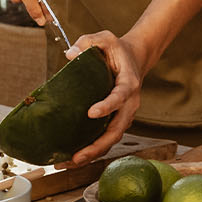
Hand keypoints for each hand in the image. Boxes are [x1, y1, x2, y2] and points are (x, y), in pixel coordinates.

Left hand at [62, 30, 148, 164]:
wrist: (134, 58)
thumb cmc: (116, 49)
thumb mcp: (105, 38)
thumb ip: (88, 42)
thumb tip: (70, 54)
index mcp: (129, 83)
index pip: (120, 96)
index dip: (108, 106)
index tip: (91, 113)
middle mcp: (129, 103)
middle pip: (117, 130)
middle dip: (97, 145)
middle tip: (77, 156)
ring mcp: (123, 115)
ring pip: (111, 139)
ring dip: (92, 154)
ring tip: (67, 163)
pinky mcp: (115, 121)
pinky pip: (105, 139)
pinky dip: (90, 151)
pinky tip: (69, 159)